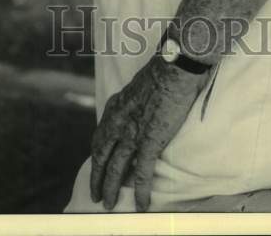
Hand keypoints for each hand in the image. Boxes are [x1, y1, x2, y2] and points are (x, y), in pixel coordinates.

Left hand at [90, 55, 207, 211]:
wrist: (174, 66)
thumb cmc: (162, 70)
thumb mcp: (137, 85)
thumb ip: (131, 101)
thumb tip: (135, 108)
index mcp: (115, 107)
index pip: (100, 137)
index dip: (97, 156)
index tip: (96, 167)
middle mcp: (118, 122)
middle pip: (102, 157)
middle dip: (97, 178)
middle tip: (95, 195)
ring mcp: (133, 133)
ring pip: (116, 169)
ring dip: (111, 189)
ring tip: (109, 204)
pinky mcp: (150, 141)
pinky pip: (142, 173)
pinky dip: (140, 191)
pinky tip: (141, 204)